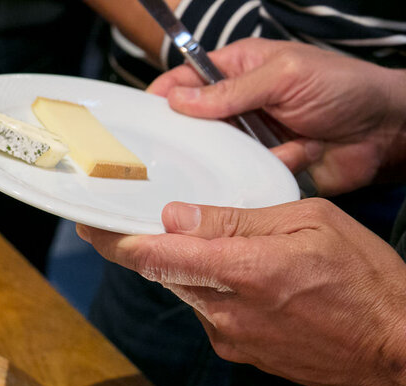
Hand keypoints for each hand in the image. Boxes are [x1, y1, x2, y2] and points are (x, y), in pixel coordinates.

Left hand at [78, 199, 405, 385]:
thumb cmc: (367, 281)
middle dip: (153, 247)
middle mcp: (225, 310)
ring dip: (193, 268)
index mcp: (241, 271)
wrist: (394, 350)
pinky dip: (218, 290)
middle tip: (147, 223)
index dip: (114, 240)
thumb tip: (177, 217)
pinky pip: (211, 312)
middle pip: (165, 273)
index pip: (155, 255)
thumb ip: (237, 220)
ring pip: (188, 291)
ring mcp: (229, 337)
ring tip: (236, 250)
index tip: (89, 225)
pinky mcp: (238, 353)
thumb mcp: (311, 223)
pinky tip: (254, 282)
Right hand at [147, 39, 405, 195]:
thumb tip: (179, 99)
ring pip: (213, 155)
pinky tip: (271, 167)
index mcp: (239, 70)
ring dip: (225, 159)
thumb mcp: (285, 76)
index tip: (141, 119)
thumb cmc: (344, 88)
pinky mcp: (263, 168)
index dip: (162, 97)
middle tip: (166, 153)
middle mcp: (239, 105)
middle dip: (185, 137)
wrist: (385, 132)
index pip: (186, 79)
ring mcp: (250, 139)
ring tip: (232, 159)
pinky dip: (253, 176)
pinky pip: (240, 178)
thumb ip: (231, 90)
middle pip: (192, 123)